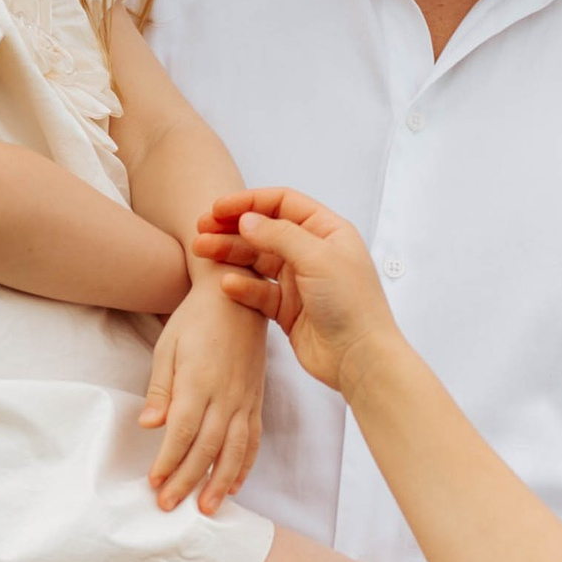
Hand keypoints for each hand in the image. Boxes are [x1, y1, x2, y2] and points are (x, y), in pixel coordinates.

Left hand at [139, 282, 267, 510]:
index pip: (183, 431)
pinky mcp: (256, 400)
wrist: (237, 295)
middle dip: (188, 480)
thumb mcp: (167, 347)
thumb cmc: (195, 320)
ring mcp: (245, 399)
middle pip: (208, 448)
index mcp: (199, 381)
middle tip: (169, 505)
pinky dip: (245, 465)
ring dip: (220, 482)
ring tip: (206, 508)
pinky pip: (253, 439)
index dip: (169, 460)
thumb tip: (150, 425)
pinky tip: (234, 485)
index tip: (154, 482)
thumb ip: (160, 389)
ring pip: (235, 450)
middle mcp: (226, 395)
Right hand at [193, 188, 400, 396]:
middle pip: (265, 230)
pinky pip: (259, 291)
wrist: (360, 358)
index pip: (283, 204)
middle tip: (202, 230)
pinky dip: (242, 286)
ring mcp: (300, 281)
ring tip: (202, 252)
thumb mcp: (317, 258)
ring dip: (230, 254)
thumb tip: (247, 219)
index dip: (249, 202)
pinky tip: (226, 284)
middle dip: (232, 227)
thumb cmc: (352, 306)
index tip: (219, 208)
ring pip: (258, 260)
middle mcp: (314, 253)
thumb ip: (279, 234)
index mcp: (328, 231)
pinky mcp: (289, 309)